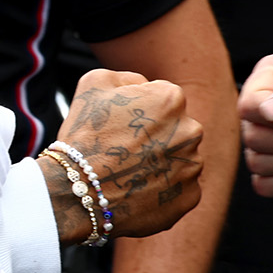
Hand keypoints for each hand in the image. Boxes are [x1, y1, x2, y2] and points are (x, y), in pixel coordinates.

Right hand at [45, 69, 202, 242]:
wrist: (79, 191)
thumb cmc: (84, 135)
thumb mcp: (93, 84)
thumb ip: (127, 77)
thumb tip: (143, 84)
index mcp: (172, 98)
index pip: (162, 98)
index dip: (138, 111)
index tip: (120, 125)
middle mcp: (191, 130)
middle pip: (175, 128)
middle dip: (155, 136)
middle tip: (124, 149)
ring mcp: (193, 165)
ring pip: (179, 158)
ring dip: (159, 162)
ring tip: (128, 172)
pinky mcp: (190, 195)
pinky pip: (179, 188)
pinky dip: (161, 188)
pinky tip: (136, 190)